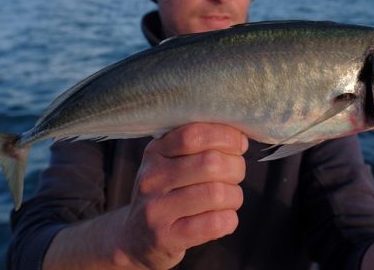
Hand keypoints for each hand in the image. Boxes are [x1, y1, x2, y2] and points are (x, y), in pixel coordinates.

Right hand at [118, 123, 247, 268]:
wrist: (134, 239)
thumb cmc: (165, 194)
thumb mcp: (169, 163)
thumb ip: (198, 146)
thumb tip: (239, 137)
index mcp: (155, 152)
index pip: (194, 135)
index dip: (226, 136)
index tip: (239, 144)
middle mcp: (152, 178)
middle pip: (211, 163)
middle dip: (236, 168)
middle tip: (235, 174)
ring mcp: (156, 210)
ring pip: (217, 194)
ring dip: (234, 196)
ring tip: (229, 199)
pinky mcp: (166, 238)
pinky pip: (214, 224)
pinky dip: (229, 219)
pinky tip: (222, 218)